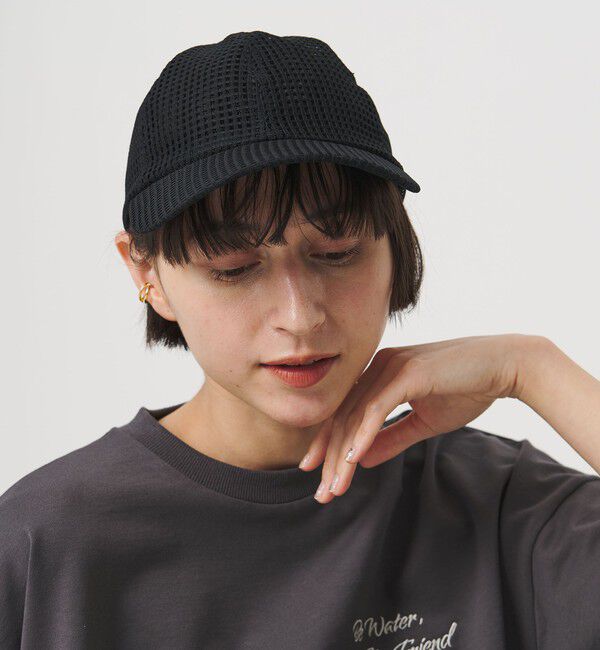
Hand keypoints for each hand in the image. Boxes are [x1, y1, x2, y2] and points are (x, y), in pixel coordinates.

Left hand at [300, 333, 533, 502]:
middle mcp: (379, 367)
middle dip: (330, 457)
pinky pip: (377, 408)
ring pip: (356, 416)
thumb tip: (361, 460)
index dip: (330, 445)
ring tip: (334, 486)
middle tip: (321, 492)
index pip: (346, 413)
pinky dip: (363, 435)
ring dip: (343, 454)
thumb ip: (391, 438)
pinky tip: (353, 460)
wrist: (505, 366)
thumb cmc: (467, 389)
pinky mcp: (407, 372)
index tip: (320, 475)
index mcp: (380, 374)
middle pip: (344, 416)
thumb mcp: (423, 422)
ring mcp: (391, 366)